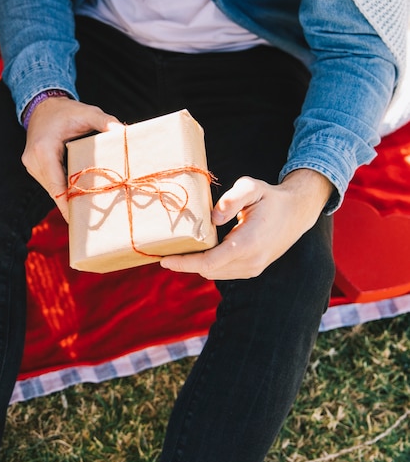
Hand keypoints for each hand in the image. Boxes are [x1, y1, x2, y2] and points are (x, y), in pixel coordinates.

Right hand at [22, 96, 120, 220]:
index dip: (66, 204)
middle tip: (89, 219)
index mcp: (43, 149)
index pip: (56, 184)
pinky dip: (62, 188)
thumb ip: (104, 122)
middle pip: (54, 190)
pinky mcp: (33, 166)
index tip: (76, 221)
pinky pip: (49, 182)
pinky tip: (76, 194)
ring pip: (51, 188)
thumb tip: (122, 132)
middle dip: (70, 203)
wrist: (42, 105)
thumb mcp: (87, 113)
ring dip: (66, 196)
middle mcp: (33, 160)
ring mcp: (31, 164)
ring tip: (85, 210)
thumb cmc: (66, 110)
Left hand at [160, 169, 333, 279]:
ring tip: (177, 251)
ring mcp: (253, 269)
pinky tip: (197, 252)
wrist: (297, 213)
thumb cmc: (270, 198)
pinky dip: (208, 265)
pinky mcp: (253, 270)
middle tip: (163, 251)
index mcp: (247, 243)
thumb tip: (213, 218)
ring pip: (214, 273)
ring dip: (195, 265)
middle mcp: (250, 262)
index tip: (163, 259)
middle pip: (208, 270)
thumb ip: (231, 199)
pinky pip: (223, 272)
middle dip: (185, 263)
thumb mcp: (252, 187)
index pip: (209, 262)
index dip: (184, 263)